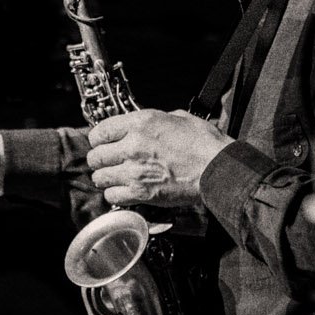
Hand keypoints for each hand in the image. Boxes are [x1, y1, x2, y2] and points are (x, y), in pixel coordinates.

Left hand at [86, 109, 232, 208]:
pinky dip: (116, 195)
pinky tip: (124, 192)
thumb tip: (145, 124)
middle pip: (96, 156)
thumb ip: (156, 120)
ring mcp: (135, 171)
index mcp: (141, 122)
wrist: (218, 168)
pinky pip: (113, 196)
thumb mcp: (179, 118)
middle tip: (107, 163)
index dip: (98, 139)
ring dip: (106, 179)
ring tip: (115, 179)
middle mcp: (133, 145)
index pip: (101, 131)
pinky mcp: (141, 193)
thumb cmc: (205, 144)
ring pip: (101, 177)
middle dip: (100, 160)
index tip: (101, 144)